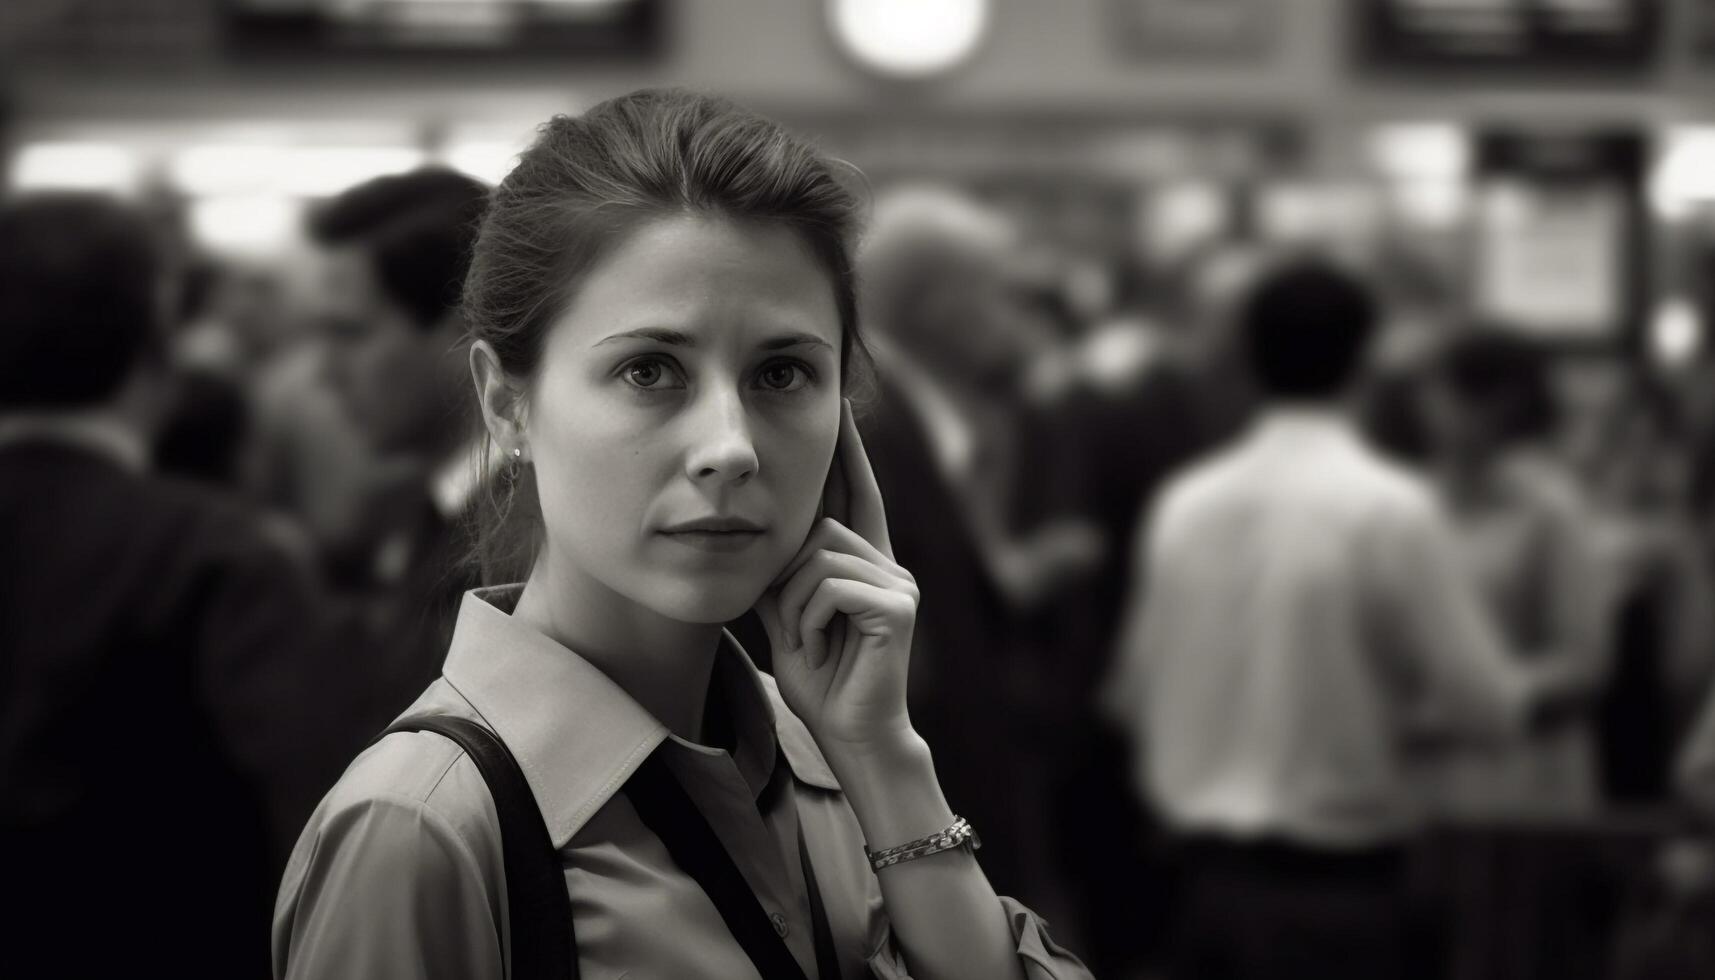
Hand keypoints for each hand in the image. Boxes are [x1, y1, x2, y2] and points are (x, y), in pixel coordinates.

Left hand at [754, 399, 919, 755]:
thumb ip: (785, 572)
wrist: (852, 735)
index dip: (849, 450)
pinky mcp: (897, 606)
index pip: (858, 492)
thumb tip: (761, 528)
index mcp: (868, 562)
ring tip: (812, 645)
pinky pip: (829, 587)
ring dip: (795, 608)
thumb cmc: (823, 680)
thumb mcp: (791, 616)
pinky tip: (823, 651)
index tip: (841, 403)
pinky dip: (809, 622)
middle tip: (795, 630)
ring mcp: (899, 583)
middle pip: (818, 529)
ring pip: (817, 557)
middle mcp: (890, 564)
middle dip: (788, 580)